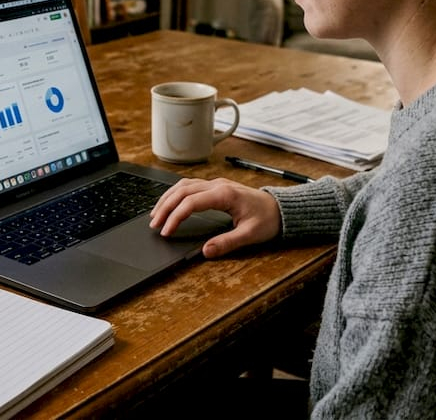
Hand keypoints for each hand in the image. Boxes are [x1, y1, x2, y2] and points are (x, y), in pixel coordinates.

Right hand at [149, 177, 281, 257]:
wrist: (281, 209)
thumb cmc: (268, 220)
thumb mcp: (249, 235)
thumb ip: (227, 243)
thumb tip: (205, 251)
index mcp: (225, 195)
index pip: (191, 202)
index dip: (175, 217)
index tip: (166, 231)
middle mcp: (218, 185)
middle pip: (183, 191)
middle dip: (165, 207)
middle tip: (154, 224)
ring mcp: (216, 184)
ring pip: (184, 185)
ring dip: (168, 198)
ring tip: (156, 214)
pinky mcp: (216, 187)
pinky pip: (190, 185)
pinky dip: (176, 194)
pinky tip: (170, 203)